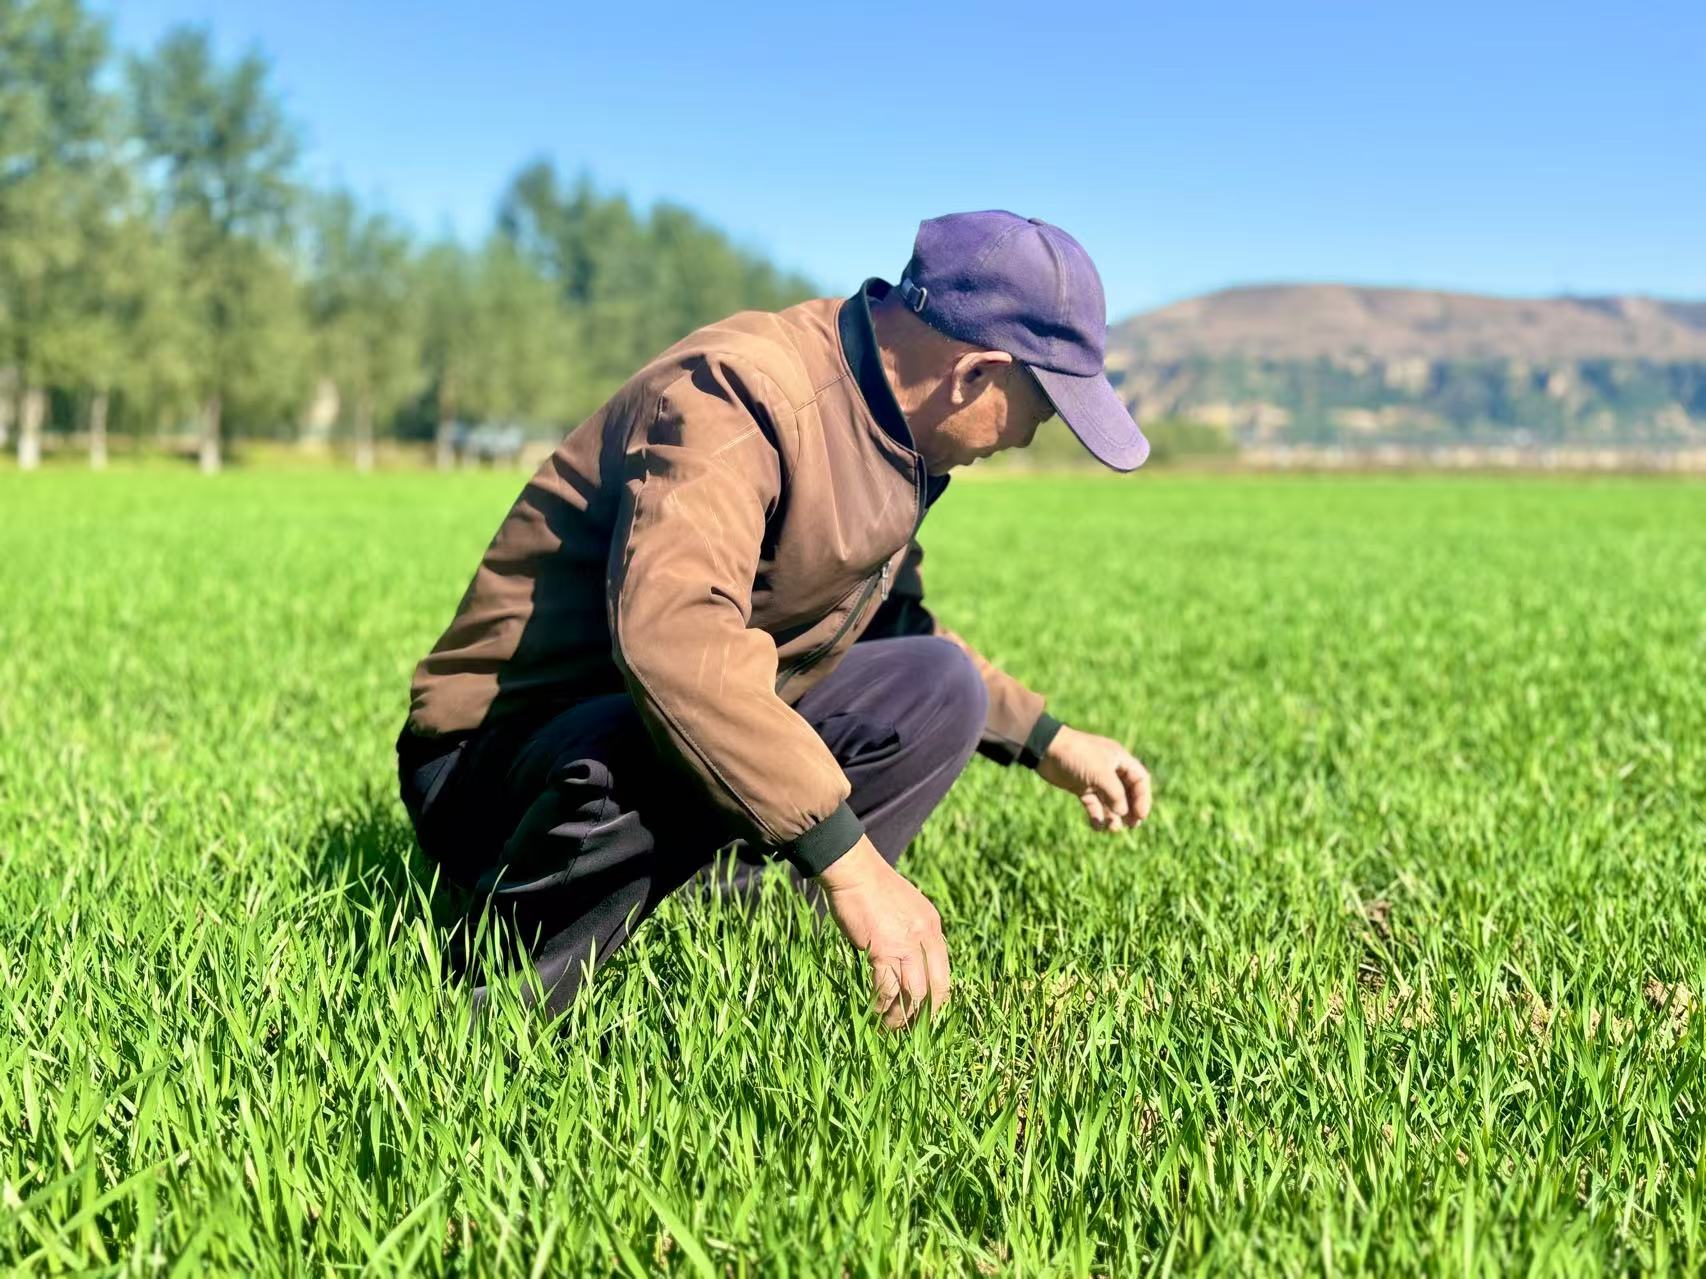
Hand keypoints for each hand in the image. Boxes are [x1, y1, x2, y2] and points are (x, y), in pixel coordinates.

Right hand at [817, 835, 948, 1028]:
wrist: (854, 870)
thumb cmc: (872, 888)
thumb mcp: (905, 908)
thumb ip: (912, 934)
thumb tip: (908, 962)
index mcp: (934, 927)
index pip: (944, 974)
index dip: (937, 1000)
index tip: (925, 1016)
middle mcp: (926, 937)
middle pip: (936, 989)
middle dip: (925, 1016)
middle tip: (912, 1032)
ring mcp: (907, 943)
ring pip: (914, 995)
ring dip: (902, 1017)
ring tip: (890, 1029)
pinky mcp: (883, 948)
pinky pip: (887, 988)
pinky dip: (882, 1006)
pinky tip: (875, 1014)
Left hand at [1037, 725, 1152, 831]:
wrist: (1046, 749)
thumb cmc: (1077, 755)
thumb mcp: (1101, 773)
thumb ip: (1116, 794)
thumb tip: (1123, 813)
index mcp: (1119, 760)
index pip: (1140, 779)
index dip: (1143, 798)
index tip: (1141, 815)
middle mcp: (1109, 769)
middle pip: (1127, 792)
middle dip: (1130, 809)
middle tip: (1132, 826)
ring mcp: (1094, 779)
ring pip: (1110, 801)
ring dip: (1113, 815)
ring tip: (1113, 828)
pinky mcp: (1080, 787)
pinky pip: (1093, 804)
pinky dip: (1096, 815)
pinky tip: (1097, 826)